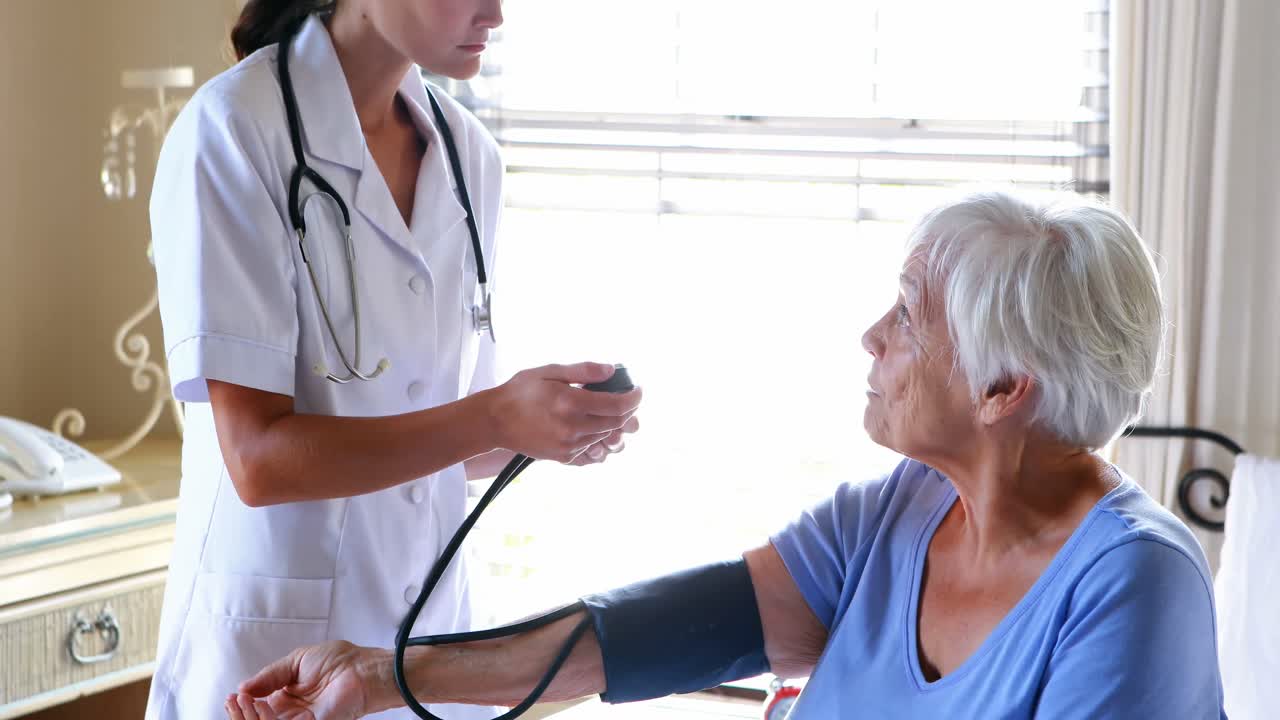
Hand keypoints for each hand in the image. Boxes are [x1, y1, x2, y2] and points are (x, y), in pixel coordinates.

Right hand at [224, 641, 390, 719]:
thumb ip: (270, 675)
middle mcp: (292, 714)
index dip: (242, 705)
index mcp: (287, 698)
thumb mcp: (295, 662)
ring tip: (245, 701)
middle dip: (242, 714)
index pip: (257, 709)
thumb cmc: (338, 661)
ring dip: (251, 717)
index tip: (232, 696)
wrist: (363, 668)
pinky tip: (264, 706)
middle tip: (234, 700)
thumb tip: (243, 687)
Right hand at [487, 363, 642, 463]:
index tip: (639, 390)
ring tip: (608, 409)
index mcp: (570, 403)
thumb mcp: (549, 371)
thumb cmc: (519, 392)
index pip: (618, 405)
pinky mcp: (564, 457)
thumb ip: (583, 371)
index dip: (635, 398)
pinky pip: (592, 450)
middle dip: (628, 410)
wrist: (494, 421)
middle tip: (628, 399)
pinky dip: (599, 438)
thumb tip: (611, 371)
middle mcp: (572, 427)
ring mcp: (569, 445)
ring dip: (613, 423)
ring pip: (605, 436)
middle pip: (616, 422)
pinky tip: (593, 426)